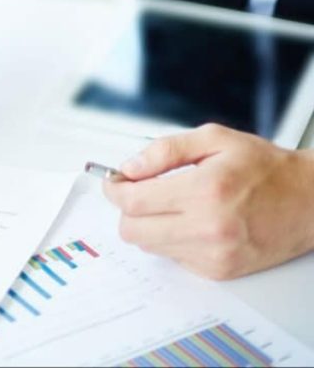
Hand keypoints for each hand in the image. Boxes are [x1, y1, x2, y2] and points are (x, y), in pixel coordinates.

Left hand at [103, 124, 313, 279]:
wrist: (309, 202)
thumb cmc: (266, 169)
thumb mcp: (215, 139)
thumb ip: (165, 150)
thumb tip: (130, 167)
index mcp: (205, 190)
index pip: (133, 201)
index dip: (115, 189)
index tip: (115, 182)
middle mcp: (208, 227)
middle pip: (133, 229)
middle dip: (127, 209)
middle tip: (137, 192)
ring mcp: (214, 254)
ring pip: (149, 246)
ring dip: (148, 224)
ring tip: (170, 205)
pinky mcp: (219, 271)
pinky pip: (172, 257)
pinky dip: (172, 239)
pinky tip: (191, 222)